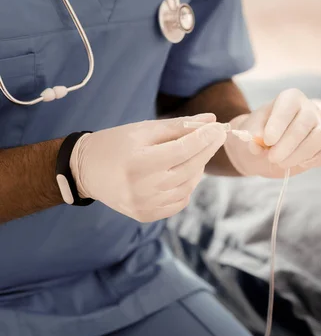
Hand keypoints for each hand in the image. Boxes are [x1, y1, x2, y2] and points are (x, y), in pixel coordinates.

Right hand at [70, 114, 226, 221]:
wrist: (85, 170)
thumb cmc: (116, 144)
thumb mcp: (144, 129)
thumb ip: (179, 126)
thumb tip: (211, 120)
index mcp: (139, 163)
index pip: (183, 150)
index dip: (205, 138)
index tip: (219, 128)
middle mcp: (142, 188)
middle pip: (189, 169)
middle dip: (207, 150)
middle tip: (217, 136)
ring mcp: (145, 205)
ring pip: (188, 186)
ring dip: (198, 168)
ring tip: (195, 153)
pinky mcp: (146, 215)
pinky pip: (180, 201)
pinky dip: (187, 186)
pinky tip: (182, 172)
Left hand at [223, 89, 320, 177]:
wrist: (263, 149)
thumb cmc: (257, 135)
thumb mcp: (248, 132)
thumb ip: (251, 134)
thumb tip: (257, 142)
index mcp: (290, 98)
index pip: (289, 104)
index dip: (279, 122)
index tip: (267, 140)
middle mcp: (309, 109)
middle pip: (306, 122)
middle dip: (288, 144)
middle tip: (272, 158)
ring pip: (320, 137)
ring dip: (300, 154)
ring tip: (282, 163)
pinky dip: (318, 159)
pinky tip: (301, 163)